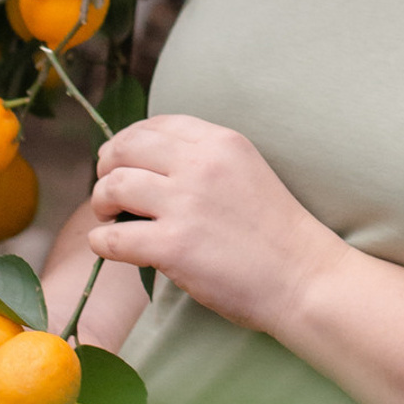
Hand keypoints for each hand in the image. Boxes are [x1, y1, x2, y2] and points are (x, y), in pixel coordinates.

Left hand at [86, 114, 350, 333]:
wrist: (304, 278)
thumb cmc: (277, 233)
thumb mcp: (247, 171)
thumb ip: (205, 161)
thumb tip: (148, 164)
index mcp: (221, 142)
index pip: (155, 125)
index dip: (127, 141)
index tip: (119, 160)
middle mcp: (200, 165)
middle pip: (124, 149)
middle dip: (105, 168)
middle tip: (106, 190)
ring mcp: (185, 204)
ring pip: (112, 187)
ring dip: (100, 202)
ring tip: (108, 217)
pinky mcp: (173, 246)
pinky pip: (113, 237)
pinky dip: (103, 241)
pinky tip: (110, 246)